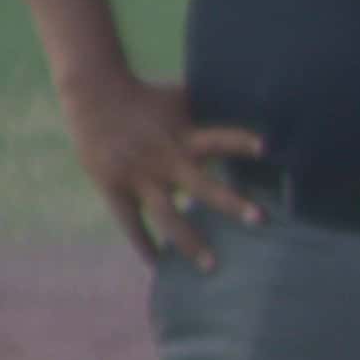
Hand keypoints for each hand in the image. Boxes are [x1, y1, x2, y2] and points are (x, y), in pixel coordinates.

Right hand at [57, 70, 267, 266]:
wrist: (92, 92)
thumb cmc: (147, 98)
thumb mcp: (181, 99)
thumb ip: (212, 110)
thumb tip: (256, 100)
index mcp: (183, 137)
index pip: (217, 138)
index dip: (240, 142)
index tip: (267, 148)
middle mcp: (164, 159)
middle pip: (201, 185)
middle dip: (231, 203)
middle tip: (261, 220)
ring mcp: (138, 176)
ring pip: (167, 215)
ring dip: (189, 242)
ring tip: (211, 267)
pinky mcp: (114, 187)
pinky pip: (130, 223)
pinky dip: (144, 245)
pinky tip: (159, 266)